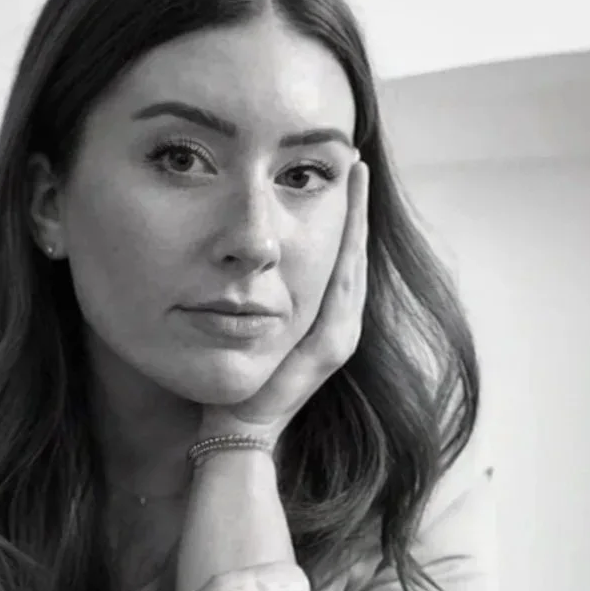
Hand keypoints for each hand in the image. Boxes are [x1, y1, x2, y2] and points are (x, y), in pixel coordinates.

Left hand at [199, 156, 369, 445]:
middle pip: (353, 253)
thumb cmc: (231, 383)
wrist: (236, 430)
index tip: (341, 174)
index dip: (343, 217)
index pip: (338, 258)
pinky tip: (349, 218)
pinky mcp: (330, 347)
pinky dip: (349, 250)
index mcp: (321, 320)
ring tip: (357, 174)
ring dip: (358, 218)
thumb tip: (234, 257)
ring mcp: (339, 336)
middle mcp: (339, 325)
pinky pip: (342, 287)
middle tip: (356, 160)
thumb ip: (251, 297)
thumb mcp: (244, 327)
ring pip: (354, 263)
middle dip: (356, 207)